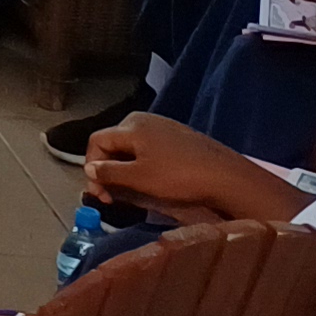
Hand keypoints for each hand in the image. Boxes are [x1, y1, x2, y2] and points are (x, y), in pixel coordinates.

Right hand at [79, 112, 301, 224]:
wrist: (226, 176)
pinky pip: (150, 148)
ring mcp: (163, 126)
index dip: (92, 167)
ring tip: (132, 191)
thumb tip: (89, 169)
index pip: (96, 142)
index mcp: (130, 126)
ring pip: (132, 147)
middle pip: (113, 143)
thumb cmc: (179, 176)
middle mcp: (144, 119)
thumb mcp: (139, 178)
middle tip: (114, 196)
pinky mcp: (179, 136)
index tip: (100, 193)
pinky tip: (153, 182)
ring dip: (125, 169)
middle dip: (108, 169)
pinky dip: (143, 164)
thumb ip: (109, 173)